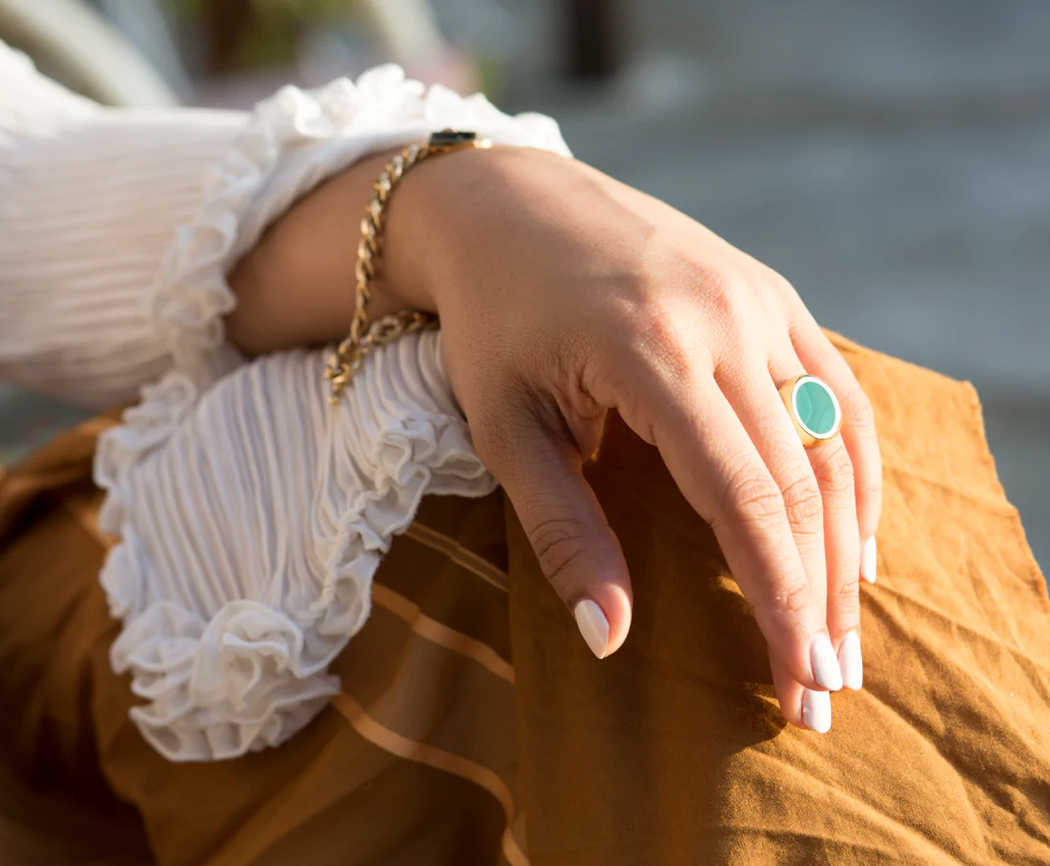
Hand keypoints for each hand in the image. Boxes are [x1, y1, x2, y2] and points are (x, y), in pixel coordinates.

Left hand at [393, 146, 882, 730]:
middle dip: (819, 592)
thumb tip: (611, 639)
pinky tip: (852, 528)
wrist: (507, 202)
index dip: (780, 598)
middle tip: (828, 683)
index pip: (744, 498)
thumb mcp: (504, 427)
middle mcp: (726, 318)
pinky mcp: (769, 290)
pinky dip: (854, 464)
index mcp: (651, 351)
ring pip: (835, 436)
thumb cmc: (492, 319)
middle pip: (802, 479)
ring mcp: (758, 297)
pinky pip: (837, 388)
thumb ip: (563, 531)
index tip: (798, 679)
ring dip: (848, 539)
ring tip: (846, 623)